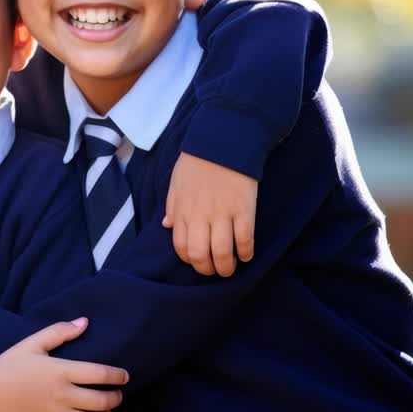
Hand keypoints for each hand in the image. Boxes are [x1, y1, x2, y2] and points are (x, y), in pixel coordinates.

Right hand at [0, 318, 126, 411]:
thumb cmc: (9, 366)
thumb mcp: (33, 343)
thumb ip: (60, 331)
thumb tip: (84, 322)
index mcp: (61, 371)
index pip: (101, 374)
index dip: (118, 376)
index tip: (124, 376)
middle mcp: (62, 395)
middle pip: (103, 401)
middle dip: (115, 398)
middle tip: (116, 394)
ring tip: (103, 410)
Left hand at [163, 152, 256, 276]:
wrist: (224, 141)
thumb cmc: (197, 161)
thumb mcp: (176, 182)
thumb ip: (172, 206)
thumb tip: (167, 226)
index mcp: (183, 210)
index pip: (182, 246)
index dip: (189, 260)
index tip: (197, 261)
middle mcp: (201, 216)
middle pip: (201, 255)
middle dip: (207, 269)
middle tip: (214, 270)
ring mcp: (223, 214)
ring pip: (223, 253)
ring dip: (227, 267)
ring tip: (230, 268)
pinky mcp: (244, 210)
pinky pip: (245, 239)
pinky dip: (246, 253)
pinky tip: (246, 255)